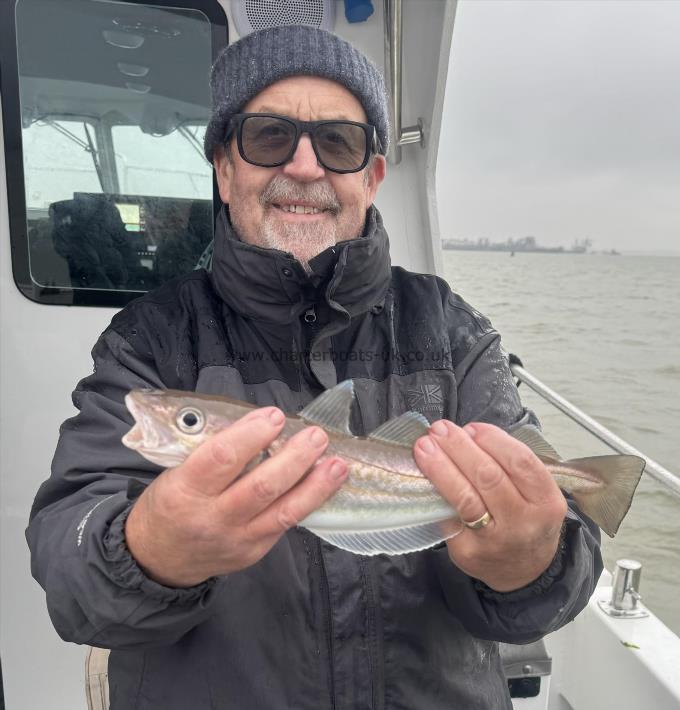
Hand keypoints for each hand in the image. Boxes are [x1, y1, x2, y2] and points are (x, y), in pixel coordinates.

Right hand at [125, 406, 347, 586]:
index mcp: (185, 491)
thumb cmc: (170, 503)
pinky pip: (285, 525)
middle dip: (294, 459)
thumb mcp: (175, 472)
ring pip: (283, 512)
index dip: (251, 435)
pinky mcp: (254, 553)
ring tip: (338, 464)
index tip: (274, 415)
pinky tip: (325, 485)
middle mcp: (213, 518)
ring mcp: (237, 540)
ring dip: (315, 486)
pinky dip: (308, 502)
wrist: (159, 559)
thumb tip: (258, 424)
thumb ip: (212, 453)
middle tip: (316, 435)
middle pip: (261, 487)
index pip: (222, 459)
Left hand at [414, 420, 566, 591]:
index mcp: (546, 502)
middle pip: (488, 476)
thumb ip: (509, 466)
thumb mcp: (535, 494)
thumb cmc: (525, 519)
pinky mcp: (468, 552)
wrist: (524, 572)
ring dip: (440, 467)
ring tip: (424, 447)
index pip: (520, 462)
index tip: (471, 427)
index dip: (492, 439)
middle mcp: (523, 523)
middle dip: (459, 447)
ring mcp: (494, 541)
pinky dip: (436, 492)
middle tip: (439, 430)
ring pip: (465, 497)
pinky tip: (424, 476)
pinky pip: (448, 516)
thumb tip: (465, 434)